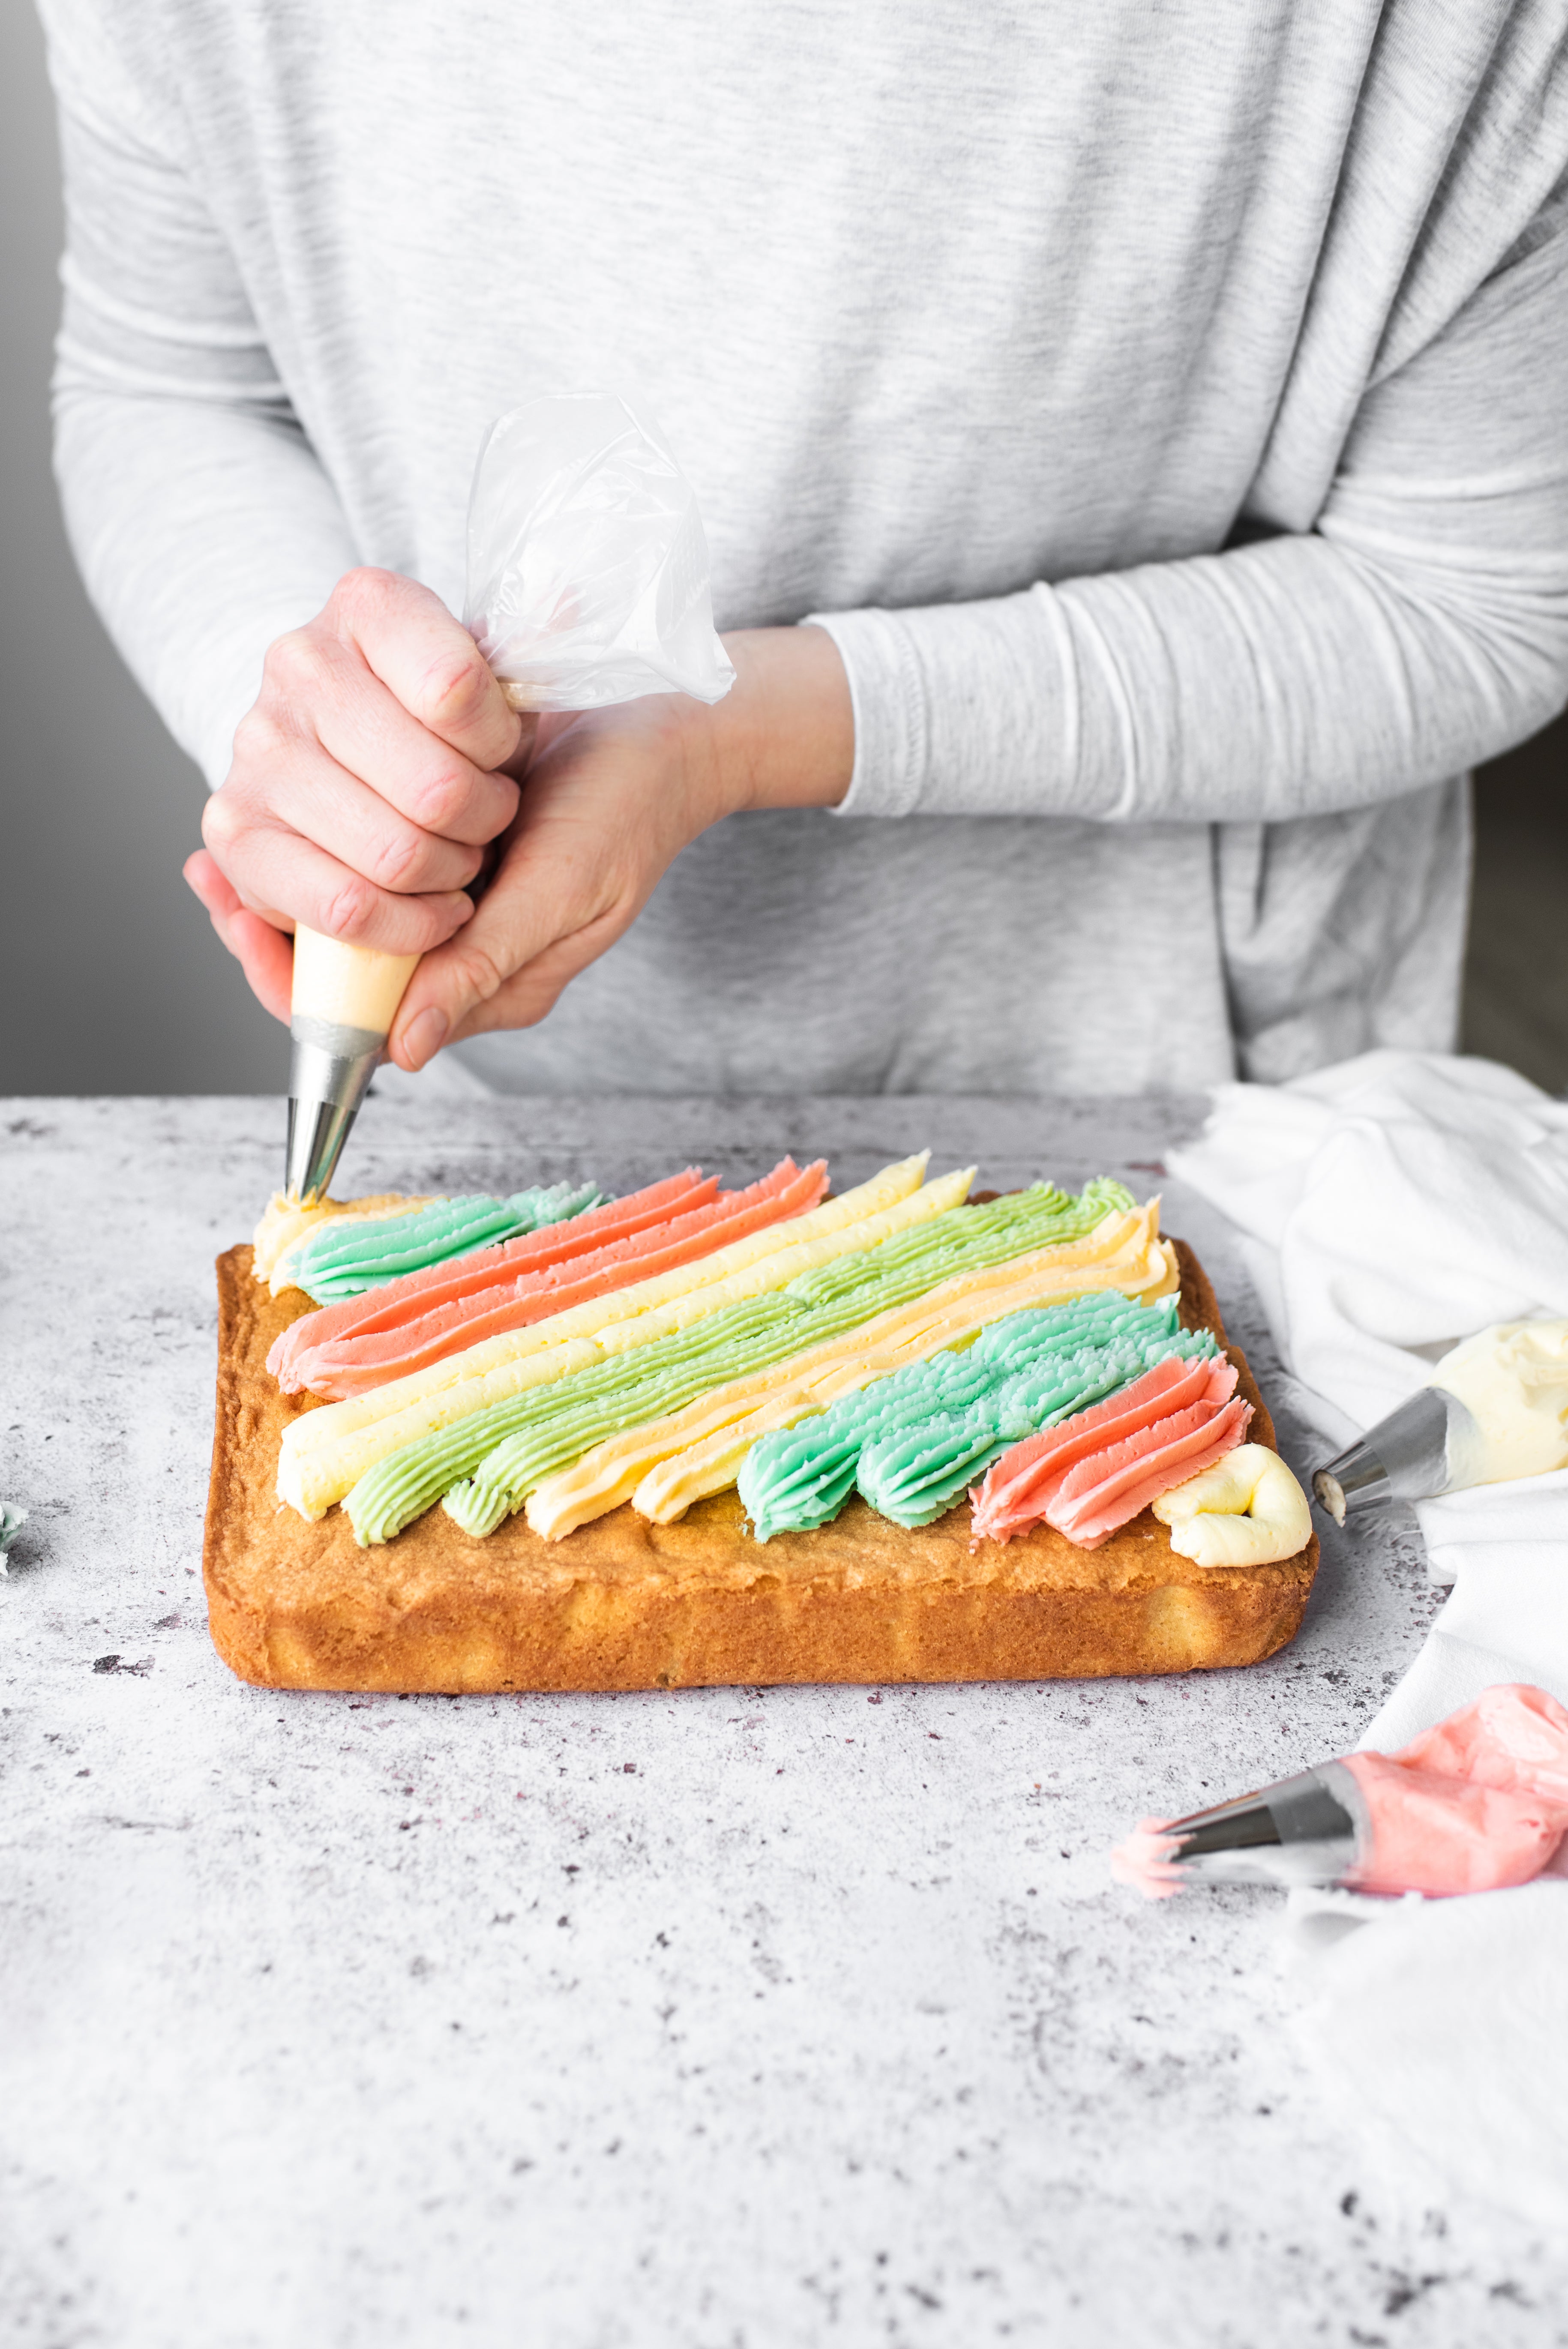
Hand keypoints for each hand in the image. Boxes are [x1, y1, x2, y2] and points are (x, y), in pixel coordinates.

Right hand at [184, 568, 528, 1022]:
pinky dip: (404, 927)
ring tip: (456, 859)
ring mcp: (257, 748)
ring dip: (448, 877)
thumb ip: (536, 640)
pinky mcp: (235, 832)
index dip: (501, 744)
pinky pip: (341, 906)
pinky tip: (428, 911)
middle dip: (484, 824)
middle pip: (436, 790)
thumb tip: (563, 596)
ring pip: (395, 855)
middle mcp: (299, 662)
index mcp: (369, 604)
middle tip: (488, 821)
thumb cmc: (452, 724)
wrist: (368, 759)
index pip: (460, 690)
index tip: (501, 751)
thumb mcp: (505, 673)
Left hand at [382, 623, 853, 1068]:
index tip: (326, 924)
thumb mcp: (557, 892)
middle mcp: (479, 957)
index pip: (395, 1024)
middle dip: (363, 920)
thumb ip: (480, 968)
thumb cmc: (625, 810)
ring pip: (379, 912)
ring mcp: (467, 907)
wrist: (656, 725)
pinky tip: (415, 799)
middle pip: (379, 971)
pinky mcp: (458, 859)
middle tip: (382, 848)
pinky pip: (396, 864)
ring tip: (408, 817)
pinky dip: (392, 834)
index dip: (348, 989)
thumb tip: (405, 1051)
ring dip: (376, 871)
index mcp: (505, 990)